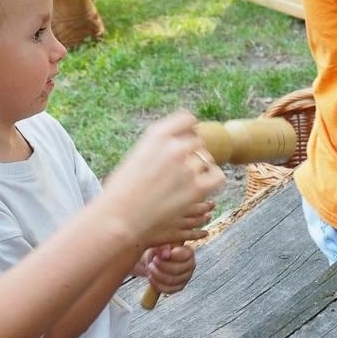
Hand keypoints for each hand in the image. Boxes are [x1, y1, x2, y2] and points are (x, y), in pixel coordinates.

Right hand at [102, 112, 224, 247]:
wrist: (119, 218)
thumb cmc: (121, 191)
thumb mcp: (136, 156)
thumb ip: (158, 146)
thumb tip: (180, 144)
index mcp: (157, 134)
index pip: (187, 120)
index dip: (188, 131)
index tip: (185, 141)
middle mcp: (174, 146)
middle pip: (197, 141)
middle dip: (191, 153)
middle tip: (179, 170)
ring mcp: (187, 166)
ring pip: (206, 159)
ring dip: (198, 168)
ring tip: (183, 183)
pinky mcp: (197, 188)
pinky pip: (217, 176)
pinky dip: (212, 179)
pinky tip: (201, 186)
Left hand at [142, 242, 196, 295]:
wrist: (152, 261)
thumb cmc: (157, 251)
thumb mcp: (158, 244)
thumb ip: (163, 247)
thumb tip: (166, 254)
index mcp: (188, 252)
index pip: (185, 255)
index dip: (172, 256)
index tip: (160, 255)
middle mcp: (190, 265)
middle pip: (178, 270)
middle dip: (162, 266)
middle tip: (152, 261)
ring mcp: (185, 277)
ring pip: (173, 281)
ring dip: (158, 275)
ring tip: (150, 268)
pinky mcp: (179, 287)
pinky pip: (169, 290)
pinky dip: (158, 285)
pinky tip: (152, 277)